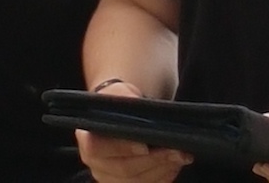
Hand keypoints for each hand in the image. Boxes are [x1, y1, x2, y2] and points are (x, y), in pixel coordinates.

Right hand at [76, 81, 193, 181]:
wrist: (121, 116)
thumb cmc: (119, 103)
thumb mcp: (119, 93)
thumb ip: (124, 98)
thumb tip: (135, 103)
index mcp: (87, 138)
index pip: (98, 148)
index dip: (121, 148)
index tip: (145, 146)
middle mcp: (95, 164)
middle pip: (123, 169)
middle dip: (153, 161)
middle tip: (177, 151)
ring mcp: (109, 178)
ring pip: (136, 182)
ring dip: (162, 170)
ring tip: (181, 156)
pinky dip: (163, 178)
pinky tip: (175, 166)